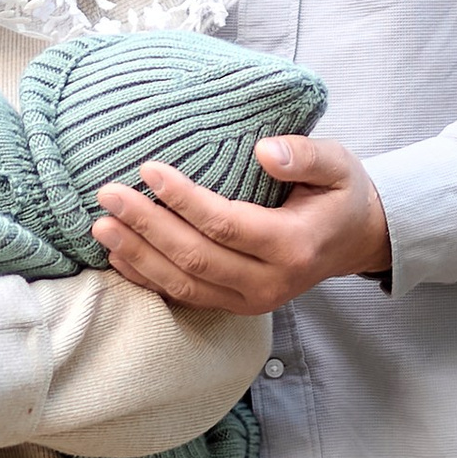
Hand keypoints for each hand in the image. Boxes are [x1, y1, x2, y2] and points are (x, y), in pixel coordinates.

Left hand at [91, 133, 391, 312]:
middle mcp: (270, 282)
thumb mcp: (338, 165)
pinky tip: (118, 255)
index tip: (149, 169)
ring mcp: (250, 301)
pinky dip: (146, 278)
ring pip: (184, 284)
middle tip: (110, 195)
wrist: (354, 241)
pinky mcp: (234, 306)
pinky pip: (183, 297)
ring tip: (103, 226)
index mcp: (294, 246)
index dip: (184, 200)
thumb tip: (264, 151)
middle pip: (196, 258)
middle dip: (148, 226)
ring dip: (138, 256)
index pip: (227, 224)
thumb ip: (305, 155)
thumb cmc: (339, 195)